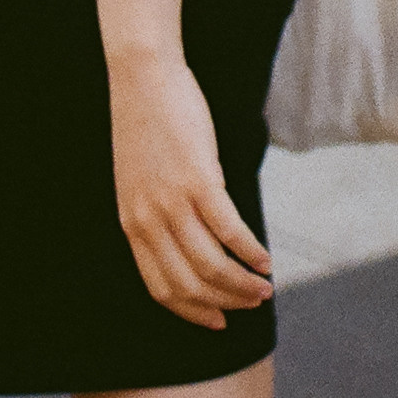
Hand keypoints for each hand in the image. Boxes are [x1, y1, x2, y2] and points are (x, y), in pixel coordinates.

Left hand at [106, 48, 274, 330]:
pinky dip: (251, 252)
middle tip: (252, 303)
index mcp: (131, 223)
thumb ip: (157, 216)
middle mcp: (149, 219)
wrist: (143, 77)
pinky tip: (265, 259)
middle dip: (226, 303)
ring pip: (213, 266)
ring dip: (243, 285)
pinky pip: (230, 232)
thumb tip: (193, 248)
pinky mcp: (198, 181)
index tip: (218, 320)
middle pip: (190, 285)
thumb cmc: (146, 125)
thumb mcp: (139, 180)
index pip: (161, 288)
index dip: (193, 311)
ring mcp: (172, 202)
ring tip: (264, 287)